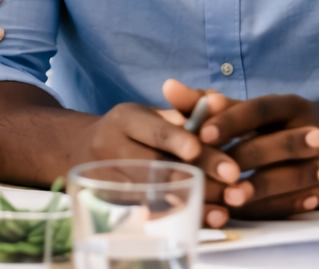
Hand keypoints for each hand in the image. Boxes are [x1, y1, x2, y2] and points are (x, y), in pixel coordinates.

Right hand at [57, 99, 241, 228]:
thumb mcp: (152, 112)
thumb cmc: (133, 130)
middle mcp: (112, 149)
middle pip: (158, 165)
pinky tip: (207, 218)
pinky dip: (181, 217)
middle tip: (233, 179)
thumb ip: (186, 108)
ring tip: (226, 205)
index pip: (152, 130)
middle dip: (199, 173)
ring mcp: (109, 180)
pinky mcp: (113, 205)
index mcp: (125, 119)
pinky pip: (150, 215)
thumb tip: (217, 100)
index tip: (198, 148)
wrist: (85, 150)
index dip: (175, 139)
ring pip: (155, 195)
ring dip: (195, 200)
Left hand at [167, 82, 318, 218]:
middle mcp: (307, 128)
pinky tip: (251, 212)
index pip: (257, 109)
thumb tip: (169, 87)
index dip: (229, 120)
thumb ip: (215, 103)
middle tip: (211, 170)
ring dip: (258, 187)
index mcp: (288, 105)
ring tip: (232, 198)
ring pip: (285, 175)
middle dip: (240, 157)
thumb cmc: (290, 123)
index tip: (201, 132)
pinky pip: (296, 201)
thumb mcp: (260, 109)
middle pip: (271, 143)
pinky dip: (273, 208)